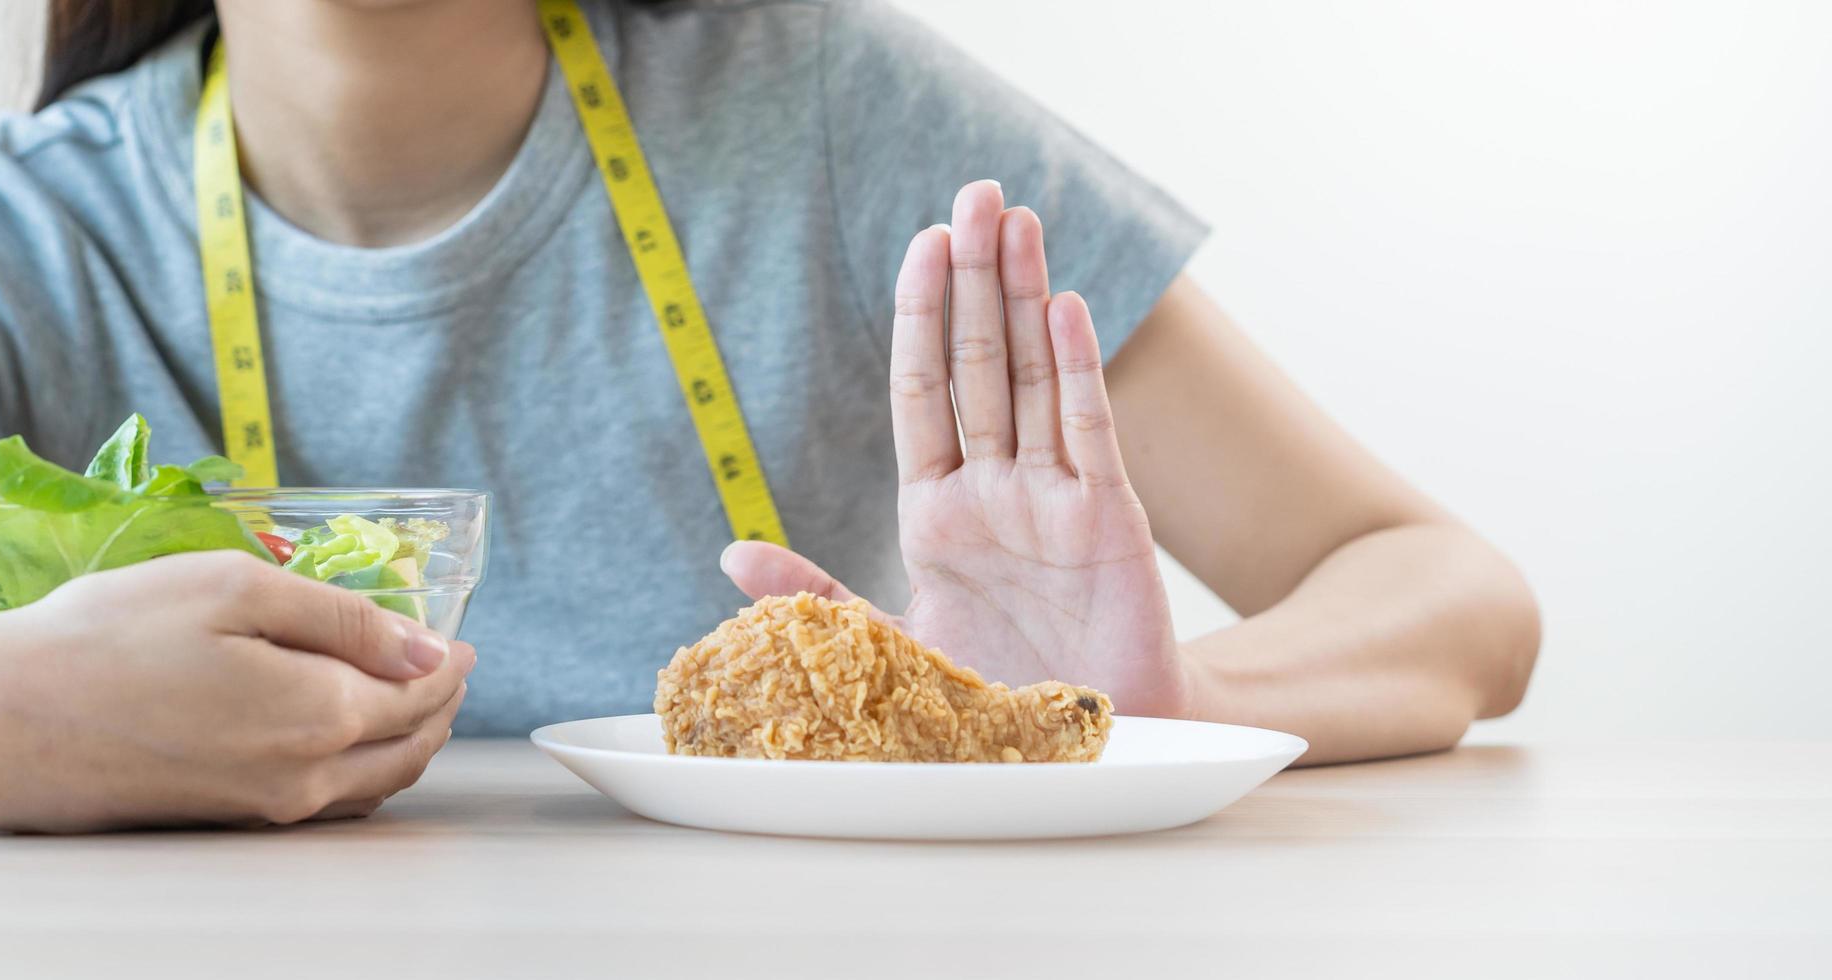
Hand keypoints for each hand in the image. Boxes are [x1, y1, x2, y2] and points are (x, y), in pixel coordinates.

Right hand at [0, 551, 471, 830]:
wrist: (6, 724)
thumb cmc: (107, 638)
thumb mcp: (231, 589)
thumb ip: (339, 618)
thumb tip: (424, 645)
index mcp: (320, 709)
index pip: (418, 690)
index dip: (447, 662)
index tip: (459, 638)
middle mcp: (307, 772)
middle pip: (407, 744)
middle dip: (438, 704)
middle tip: (449, 668)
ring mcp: (269, 805)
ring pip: (372, 781)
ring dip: (405, 740)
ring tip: (411, 699)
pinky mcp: (230, 817)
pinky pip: (327, 800)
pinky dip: (361, 769)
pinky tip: (346, 740)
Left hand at [723, 181, 1188, 715]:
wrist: (1083, 746)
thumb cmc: (993, 693)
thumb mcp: (887, 641)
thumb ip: (815, 592)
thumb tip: (729, 552)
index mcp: (938, 507)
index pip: (922, 390)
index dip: (919, 315)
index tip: (921, 243)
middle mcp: (996, 486)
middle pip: (982, 361)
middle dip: (976, 276)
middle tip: (976, 192)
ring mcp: (1052, 497)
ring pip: (1037, 376)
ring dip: (1026, 294)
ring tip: (1019, 218)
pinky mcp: (1105, 522)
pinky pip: (1088, 433)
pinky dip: (1078, 371)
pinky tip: (1066, 307)